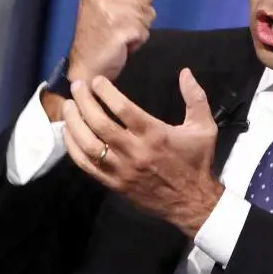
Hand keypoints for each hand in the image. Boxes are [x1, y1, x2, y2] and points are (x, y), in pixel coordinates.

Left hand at [62, 68, 223, 237]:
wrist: (192, 202)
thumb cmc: (196, 161)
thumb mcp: (204, 127)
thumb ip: (195, 97)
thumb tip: (185, 72)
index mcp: (155, 134)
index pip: (122, 108)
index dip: (106, 92)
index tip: (97, 80)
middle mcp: (135, 151)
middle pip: (100, 123)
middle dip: (84, 102)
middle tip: (77, 86)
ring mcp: (122, 169)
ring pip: (89, 144)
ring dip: (74, 123)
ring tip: (68, 106)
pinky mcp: (114, 183)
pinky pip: (87, 165)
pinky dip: (73, 148)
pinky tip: (68, 132)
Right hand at [68, 0, 166, 83]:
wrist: (87, 63)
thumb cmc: (100, 33)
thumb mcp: (117, 3)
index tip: (114, 10)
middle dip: (138, 13)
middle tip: (116, 24)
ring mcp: (108, 8)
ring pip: (148, 12)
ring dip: (139, 27)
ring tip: (118, 33)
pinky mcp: (119, 26)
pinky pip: (145, 30)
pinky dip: (138, 39)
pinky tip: (122, 43)